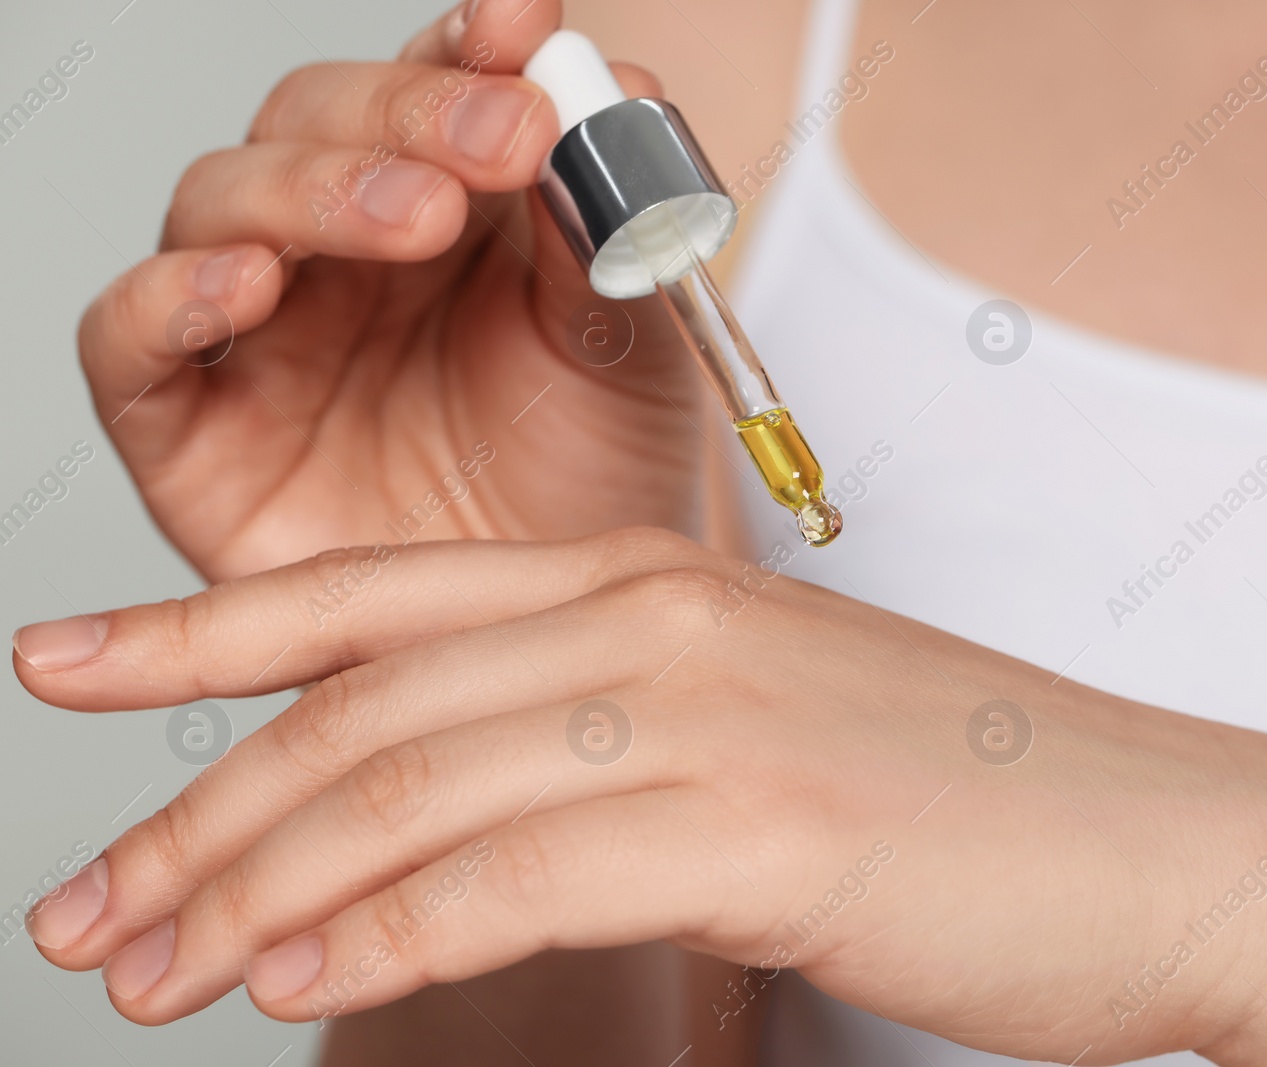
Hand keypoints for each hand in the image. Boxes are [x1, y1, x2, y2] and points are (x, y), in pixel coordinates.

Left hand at [16, 531, 1266, 1062]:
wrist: (1181, 850)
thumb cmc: (978, 804)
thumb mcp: (762, 737)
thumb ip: (610, 748)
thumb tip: (458, 828)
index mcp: (658, 581)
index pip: (381, 597)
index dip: (203, 631)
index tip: (69, 671)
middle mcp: (666, 620)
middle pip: (367, 704)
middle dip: (199, 806)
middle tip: (89, 909)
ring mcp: (714, 714)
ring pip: (417, 786)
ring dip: (258, 884)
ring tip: (153, 969)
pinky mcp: (764, 827)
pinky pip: (518, 873)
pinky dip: (390, 931)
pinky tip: (302, 985)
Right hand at [80, 0, 704, 582]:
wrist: (562, 640)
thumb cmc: (594, 481)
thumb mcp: (628, 347)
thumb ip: (609, 225)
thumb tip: (619, 90)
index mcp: (450, 207)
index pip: (431, 88)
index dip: (467, 48)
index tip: (522, 25)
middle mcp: (342, 255)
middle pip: (317, 125)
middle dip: (404, 120)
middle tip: (499, 138)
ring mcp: (262, 337)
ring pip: (222, 206)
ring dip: (306, 192)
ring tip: (408, 217)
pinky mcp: (190, 435)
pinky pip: (131, 346)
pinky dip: (166, 301)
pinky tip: (242, 288)